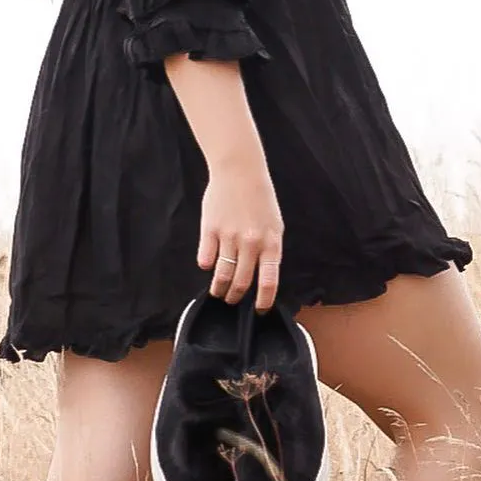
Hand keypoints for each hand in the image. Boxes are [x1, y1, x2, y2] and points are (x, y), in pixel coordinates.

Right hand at [197, 158, 283, 311]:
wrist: (240, 171)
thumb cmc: (259, 197)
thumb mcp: (274, 224)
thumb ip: (269, 250)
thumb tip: (262, 277)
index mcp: (271, 242)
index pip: (269, 281)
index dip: (264, 301)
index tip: (259, 310)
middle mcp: (251, 243)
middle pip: (242, 283)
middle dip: (236, 297)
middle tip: (232, 300)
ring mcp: (229, 237)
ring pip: (222, 275)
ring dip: (219, 288)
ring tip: (218, 291)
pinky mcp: (210, 230)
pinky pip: (205, 258)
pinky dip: (206, 265)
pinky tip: (208, 264)